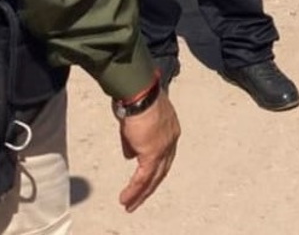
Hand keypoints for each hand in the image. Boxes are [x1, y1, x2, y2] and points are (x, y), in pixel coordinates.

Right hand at [116, 92, 180, 211]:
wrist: (139, 93)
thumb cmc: (135, 98)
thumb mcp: (135, 120)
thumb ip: (133, 140)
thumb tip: (130, 155)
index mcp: (170, 128)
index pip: (164, 153)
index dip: (155, 166)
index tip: (145, 176)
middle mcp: (171, 139)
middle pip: (162, 169)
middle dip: (150, 185)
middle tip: (140, 198)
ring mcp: (163, 147)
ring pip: (153, 177)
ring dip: (141, 193)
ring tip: (130, 205)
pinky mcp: (152, 154)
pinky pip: (143, 178)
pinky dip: (135, 190)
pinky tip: (126, 198)